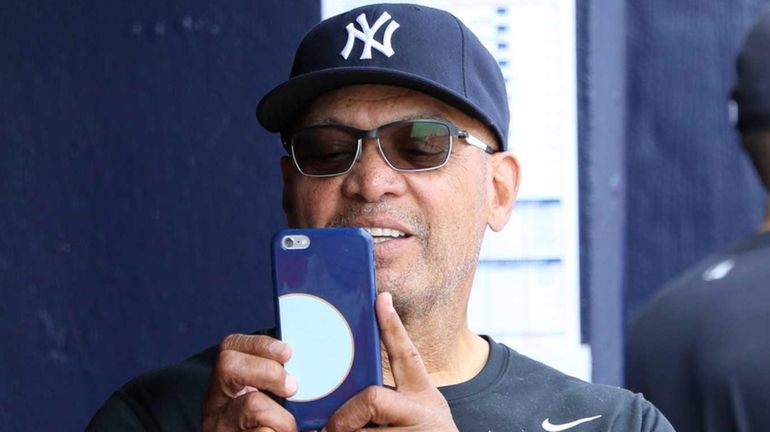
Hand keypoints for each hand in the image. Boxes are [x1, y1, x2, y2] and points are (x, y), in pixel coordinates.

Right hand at [201, 333, 298, 431]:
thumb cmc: (264, 430)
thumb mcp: (264, 402)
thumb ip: (274, 382)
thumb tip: (304, 360)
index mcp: (225, 386)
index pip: (230, 347)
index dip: (259, 345)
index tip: (288, 352)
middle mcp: (215, 406)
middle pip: (229, 366)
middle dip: (267, 371)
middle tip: (292, 388)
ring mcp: (221, 427)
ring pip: (251, 405)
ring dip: (281, 416)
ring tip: (290, 428)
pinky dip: (279, 431)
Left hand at [326, 292, 457, 431]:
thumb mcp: (420, 417)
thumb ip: (393, 400)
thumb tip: (352, 389)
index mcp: (425, 397)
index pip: (408, 355)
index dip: (392, 326)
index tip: (380, 298)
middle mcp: (425, 413)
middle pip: (372, 397)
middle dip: (344, 416)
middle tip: (332, 429)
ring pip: (360, 431)